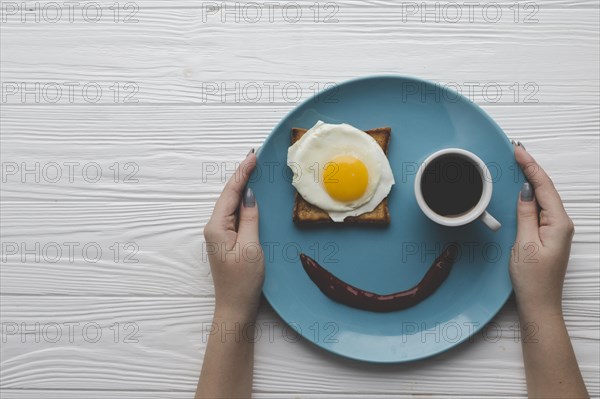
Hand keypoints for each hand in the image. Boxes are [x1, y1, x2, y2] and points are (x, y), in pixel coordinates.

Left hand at [203, 150, 264, 320]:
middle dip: (241, 176)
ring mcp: (219, 234)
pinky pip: (235, 215)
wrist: (235, 307)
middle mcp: (214, 227)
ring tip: (253, 170)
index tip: (252, 156)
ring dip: (242, 188)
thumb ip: (250, 218)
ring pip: (231, 204)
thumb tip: (250, 196)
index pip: (230, 193)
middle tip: (254, 157)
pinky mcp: (226, 241)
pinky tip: (251, 196)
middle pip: (228, 196)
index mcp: (217, 226)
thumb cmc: (243, 281)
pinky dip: (243, 203)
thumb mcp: (251, 247)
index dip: (242, 173)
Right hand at [510, 144, 574, 315]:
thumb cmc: (533, 279)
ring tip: (517, 164)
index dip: (530, 166)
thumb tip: (526, 191)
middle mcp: (561, 224)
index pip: (544, 187)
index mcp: (558, 223)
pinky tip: (521, 189)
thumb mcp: (525, 244)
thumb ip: (526, 214)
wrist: (539, 304)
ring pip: (543, 197)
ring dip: (530, 179)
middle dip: (531, 168)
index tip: (518, 151)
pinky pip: (539, 209)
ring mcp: (555, 230)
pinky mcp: (547, 235)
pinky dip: (530, 195)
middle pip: (546, 188)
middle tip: (516, 151)